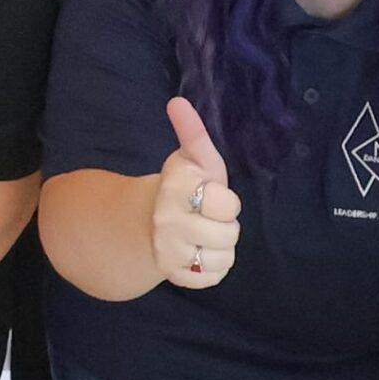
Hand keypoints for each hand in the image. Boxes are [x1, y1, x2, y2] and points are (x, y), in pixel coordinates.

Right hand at [151, 95, 242, 287]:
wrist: (149, 220)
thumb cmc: (183, 186)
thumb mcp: (192, 159)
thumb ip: (191, 132)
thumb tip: (177, 102)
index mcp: (175, 189)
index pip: (228, 204)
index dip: (224, 200)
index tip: (208, 193)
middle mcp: (167, 222)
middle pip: (230, 234)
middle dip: (224, 224)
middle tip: (207, 216)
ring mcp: (170, 251)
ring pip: (224, 258)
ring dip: (220, 247)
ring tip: (204, 235)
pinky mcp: (175, 275)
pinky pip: (214, 277)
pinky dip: (212, 268)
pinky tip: (199, 253)